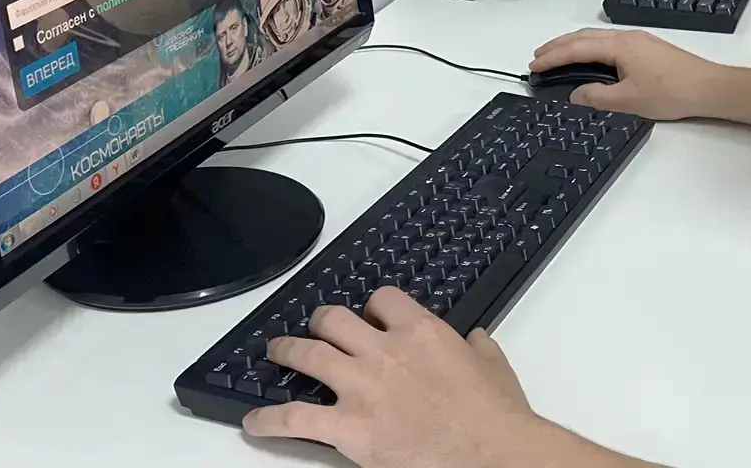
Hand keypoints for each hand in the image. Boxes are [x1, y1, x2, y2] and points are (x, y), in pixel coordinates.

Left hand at [245, 288, 543, 466]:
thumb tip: (475, 341)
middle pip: (334, 319)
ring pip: (307, 355)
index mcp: (421, 331)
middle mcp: (384, 352)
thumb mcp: (493, 365)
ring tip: (275, 352)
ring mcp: (362, 388)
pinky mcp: (349, 428)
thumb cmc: (495, 415)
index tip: (372, 316)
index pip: (382, 299)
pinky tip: (255, 422)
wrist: (491, 453)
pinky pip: (295, 418)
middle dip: (322, 321)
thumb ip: (477, 347)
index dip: (374, 306)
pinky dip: (269, 420)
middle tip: (317, 327)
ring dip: (286, 351)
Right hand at [531, 28, 727, 120]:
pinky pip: (608, 43)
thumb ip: (597, 97)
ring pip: (596, 38)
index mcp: (619, 46)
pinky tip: (589, 59)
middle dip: (558, 45)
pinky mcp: (647, 48)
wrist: (709, 87)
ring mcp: (638, 40)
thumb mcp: (629, 100)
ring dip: (573, 45)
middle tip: (537, 56)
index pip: (576, 48)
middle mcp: (627, 37)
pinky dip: (590, 48)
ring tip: (557, 56)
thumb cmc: (672, 92)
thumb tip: (575, 94)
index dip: (552, 56)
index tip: (534, 64)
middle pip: (583, 36)